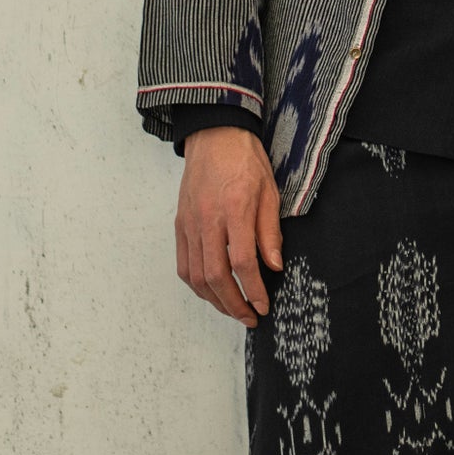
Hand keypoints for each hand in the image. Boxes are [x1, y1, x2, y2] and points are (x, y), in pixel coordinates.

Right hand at [175, 125, 281, 328]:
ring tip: (233, 310)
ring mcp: (189, 224)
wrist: (214, 137)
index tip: (263, 306)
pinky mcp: (180, 226)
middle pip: (215, 276)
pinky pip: (184, 265)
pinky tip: (212, 292)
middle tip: (250, 318)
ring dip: (214, 300)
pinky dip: (197, 285)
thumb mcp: (269, 192)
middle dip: (234, 304)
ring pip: (196, 276)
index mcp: (234, 210)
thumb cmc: (245, 162)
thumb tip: (273, 266)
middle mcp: (207, 220)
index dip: (253, 290)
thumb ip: (269, 232)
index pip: (242, 262)